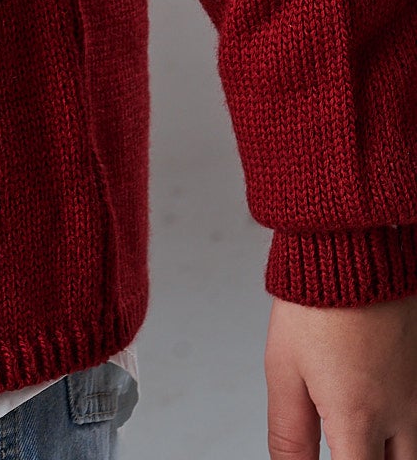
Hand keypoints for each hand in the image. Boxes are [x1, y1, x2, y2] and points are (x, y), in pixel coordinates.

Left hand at [265, 292, 416, 458]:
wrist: (353, 250)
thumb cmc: (316, 304)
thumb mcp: (285, 371)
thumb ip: (290, 433)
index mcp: (358, 417)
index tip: (327, 459)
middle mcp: (400, 413)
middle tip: (341, 445)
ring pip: (412, 451)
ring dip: (386, 452)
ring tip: (354, 433)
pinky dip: (402, 428)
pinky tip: (376, 411)